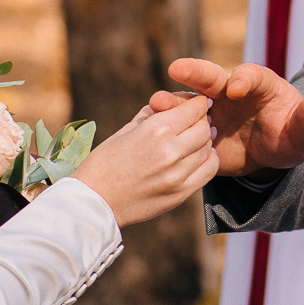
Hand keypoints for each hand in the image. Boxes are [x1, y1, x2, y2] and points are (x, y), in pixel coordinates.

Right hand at [72, 93, 217, 226]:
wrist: (95, 201)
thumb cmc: (104, 162)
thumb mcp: (126, 130)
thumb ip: (152, 115)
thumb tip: (172, 103)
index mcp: (156, 130)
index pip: (193, 110)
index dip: (199, 104)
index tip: (199, 103)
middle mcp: (171, 151)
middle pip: (204, 129)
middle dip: (203, 122)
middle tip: (198, 121)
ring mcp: (178, 174)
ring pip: (207, 149)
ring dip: (205, 142)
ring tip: (197, 138)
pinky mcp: (180, 193)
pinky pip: (208, 171)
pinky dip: (208, 160)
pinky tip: (200, 157)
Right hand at [157, 58, 303, 177]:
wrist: (271, 154)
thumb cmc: (291, 134)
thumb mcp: (303, 132)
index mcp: (258, 84)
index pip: (250, 76)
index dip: (243, 80)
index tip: (235, 87)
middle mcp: (229, 91)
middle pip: (211, 77)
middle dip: (196, 72)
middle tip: (178, 68)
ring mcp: (211, 110)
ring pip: (190, 101)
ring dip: (174, 101)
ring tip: (157, 102)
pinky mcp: (198, 132)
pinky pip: (182, 129)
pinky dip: (168, 128)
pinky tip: (150, 129)